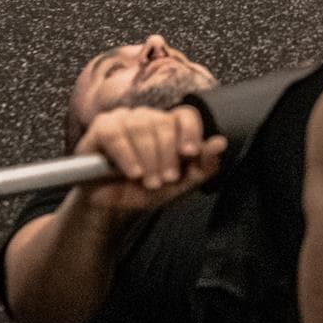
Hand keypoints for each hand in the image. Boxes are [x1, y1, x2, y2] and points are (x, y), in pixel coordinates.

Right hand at [74, 106, 226, 213]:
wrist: (109, 207)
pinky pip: (115, 134)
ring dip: (148, 158)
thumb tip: (220, 143)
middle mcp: (148, 117)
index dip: (190, 132)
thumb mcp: (176, 186)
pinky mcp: (102, 127)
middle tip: (166, 179)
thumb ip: (201, 167)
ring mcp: (124, 119)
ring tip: (147, 180)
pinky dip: (126, 155)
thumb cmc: (143, 191)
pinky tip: (132, 172)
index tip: (190, 153)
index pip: (186, 115)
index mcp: (169, 127)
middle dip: (167, 155)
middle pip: (164, 123)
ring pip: (141, 127)